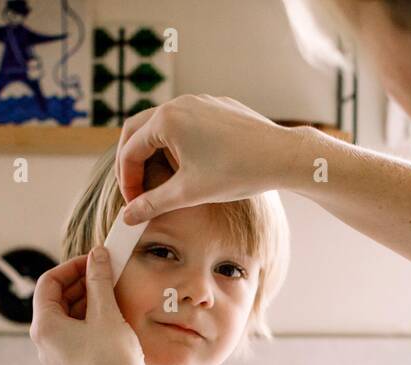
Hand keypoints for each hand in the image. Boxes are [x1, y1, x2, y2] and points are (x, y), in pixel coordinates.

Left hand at [29, 247, 145, 364]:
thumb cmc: (112, 359)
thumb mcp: (106, 313)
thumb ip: (99, 280)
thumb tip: (97, 256)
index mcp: (44, 326)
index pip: (48, 282)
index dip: (71, 267)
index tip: (94, 261)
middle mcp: (44, 341)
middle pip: (55, 299)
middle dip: (80, 283)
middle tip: (105, 273)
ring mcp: (57, 354)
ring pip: (66, 316)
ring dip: (87, 300)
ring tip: (111, 292)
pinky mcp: (72, 364)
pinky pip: (74, 333)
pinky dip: (89, 318)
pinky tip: (111, 315)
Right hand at [114, 94, 307, 223]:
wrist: (283, 156)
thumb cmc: (238, 172)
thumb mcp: (189, 193)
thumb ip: (154, 204)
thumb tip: (127, 217)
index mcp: (166, 120)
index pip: (130, 150)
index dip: (127, 181)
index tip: (134, 204)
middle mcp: (180, 103)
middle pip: (139, 130)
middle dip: (133, 161)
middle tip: (136, 189)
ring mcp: (200, 101)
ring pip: (163, 124)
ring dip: (155, 151)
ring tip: (162, 179)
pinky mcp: (218, 106)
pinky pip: (187, 121)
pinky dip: (178, 142)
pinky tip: (190, 164)